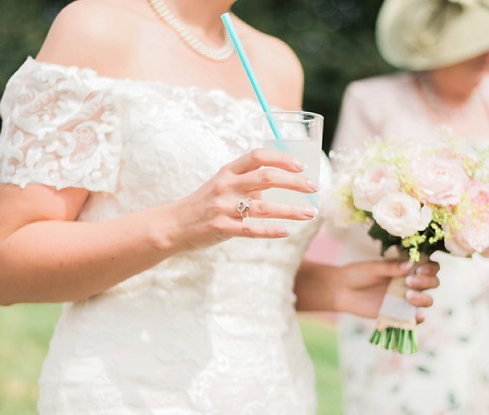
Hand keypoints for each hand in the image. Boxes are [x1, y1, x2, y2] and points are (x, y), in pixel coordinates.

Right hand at [165, 148, 317, 250]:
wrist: (174, 224)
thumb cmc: (204, 203)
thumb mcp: (222, 185)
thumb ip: (248, 183)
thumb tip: (282, 183)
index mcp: (228, 171)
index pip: (258, 156)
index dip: (282, 158)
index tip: (301, 165)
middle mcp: (226, 186)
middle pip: (267, 178)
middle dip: (295, 182)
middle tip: (314, 188)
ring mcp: (223, 207)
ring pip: (264, 207)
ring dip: (291, 210)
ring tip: (310, 213)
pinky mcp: (221, 228)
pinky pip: (251, 230)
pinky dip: (271, 231)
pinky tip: (286, 232)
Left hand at [333, 260, 438, 322]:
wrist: (342, 291)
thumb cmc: (357, 274)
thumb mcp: (373, 268)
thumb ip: (391, 268)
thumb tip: (411, 263)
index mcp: (406, 268)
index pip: (429, 267)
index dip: (430, 268)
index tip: (419, 269)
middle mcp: (410, 283)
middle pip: (432, 283)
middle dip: (426, 282)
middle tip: (410, 282)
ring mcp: (406, 299)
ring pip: (427, 300)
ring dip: (423, 299)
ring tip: (408, 296)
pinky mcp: (399, 314)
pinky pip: (414, 318)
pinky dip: (419, 318)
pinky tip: (417, 316)